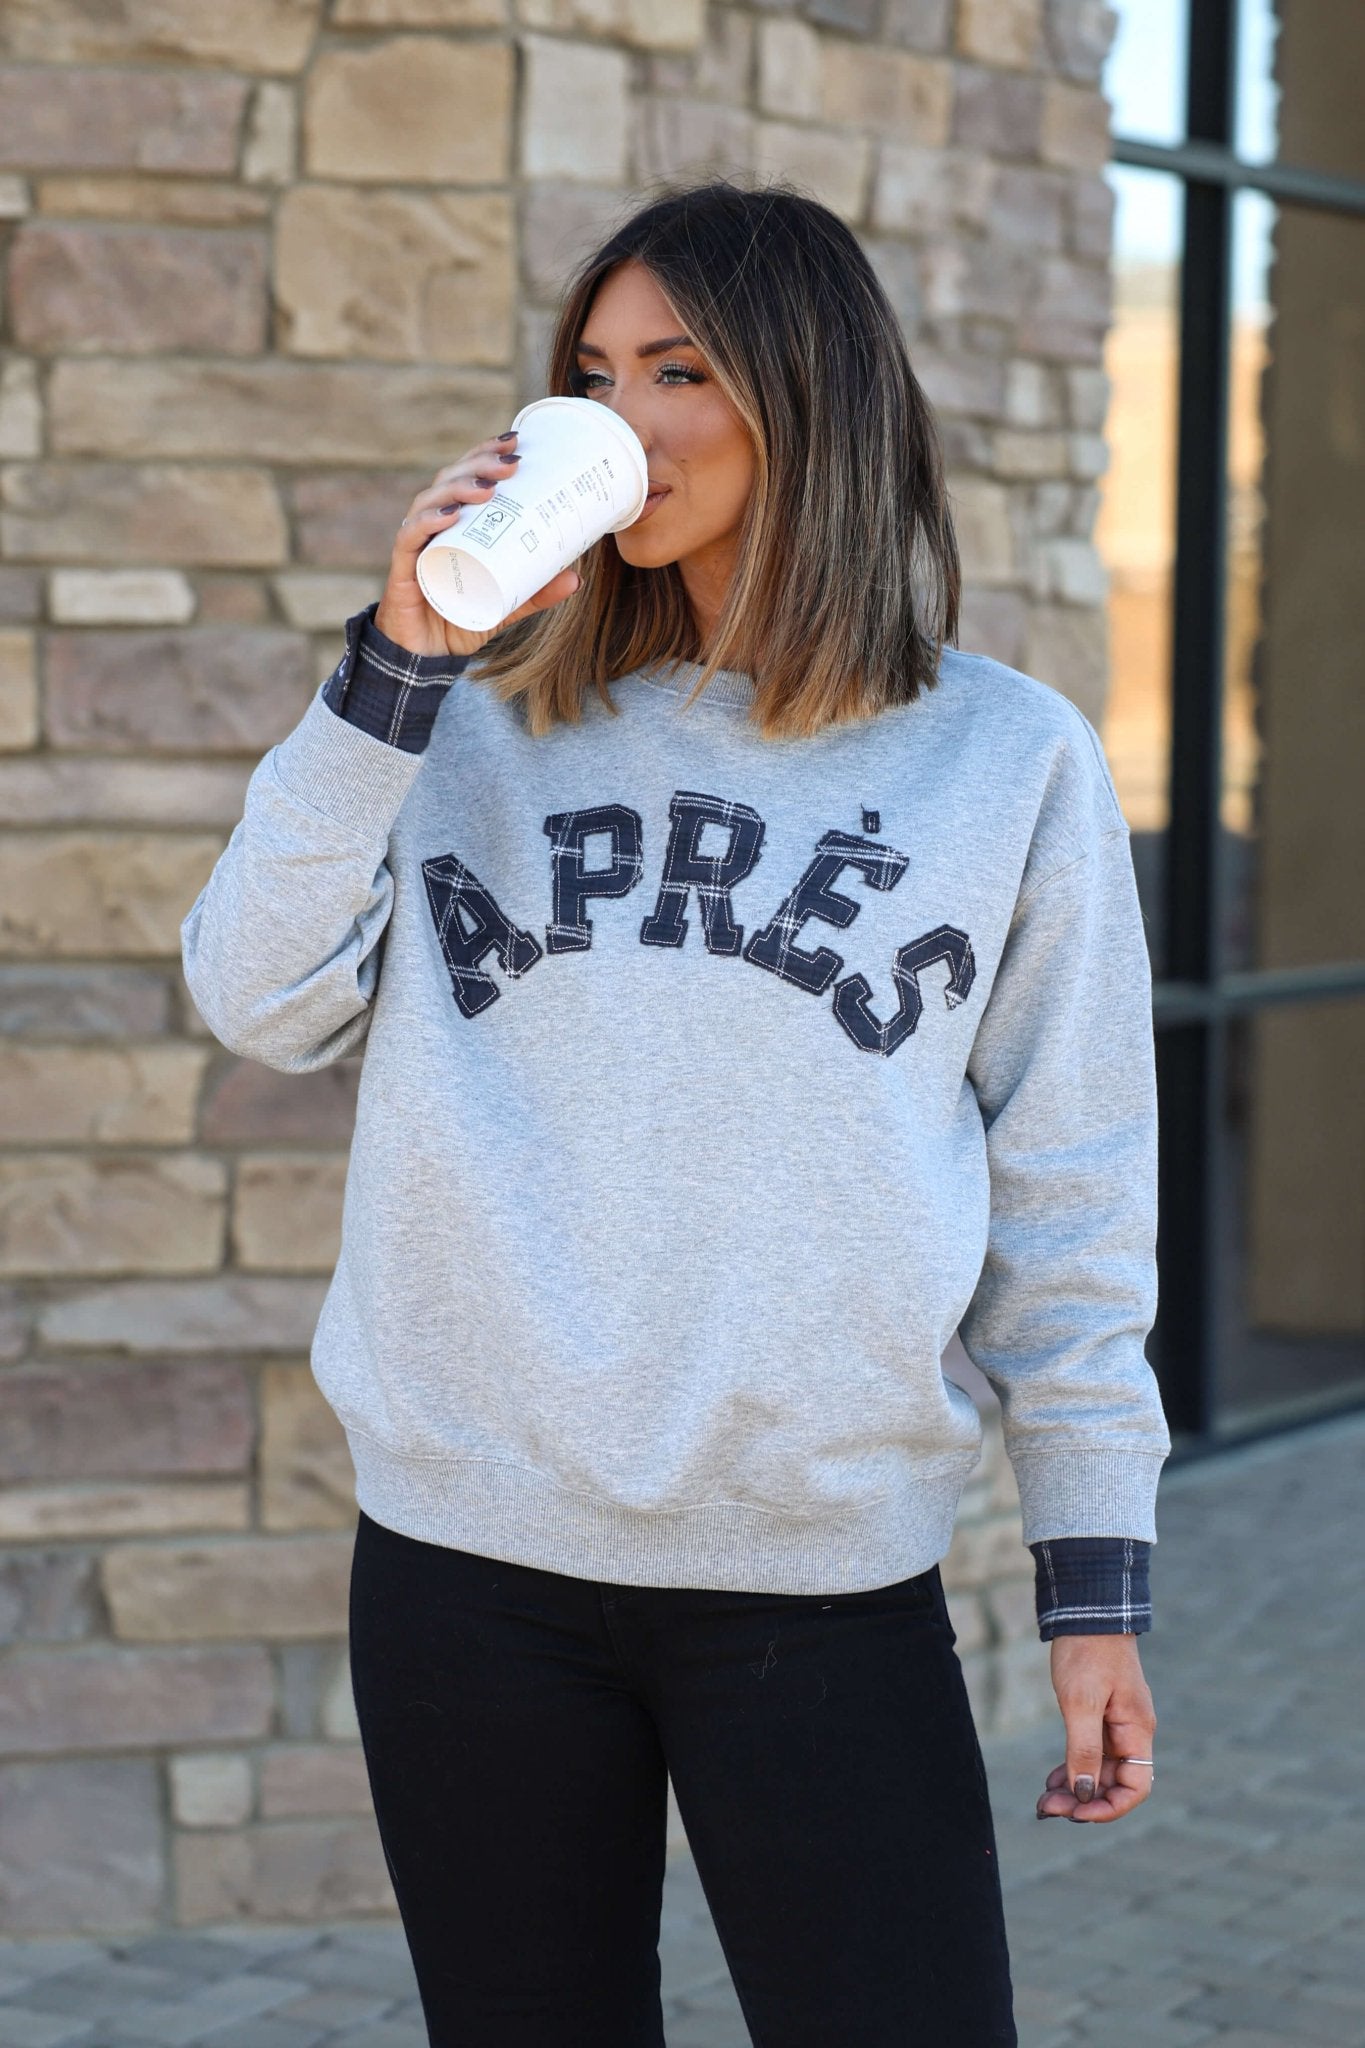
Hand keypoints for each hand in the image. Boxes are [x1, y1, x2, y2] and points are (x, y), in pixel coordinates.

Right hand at [374, 429, 580, 660]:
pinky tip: (450, 515)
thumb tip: (577, 578)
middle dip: (480, 464)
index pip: (467, 475)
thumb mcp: (505, 604)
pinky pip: (411, 538)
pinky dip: (428, 522)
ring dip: (459, 488)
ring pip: (431, 501)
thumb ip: (535, 592)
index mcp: (454, 523)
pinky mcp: (403, 569)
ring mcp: (416, 545)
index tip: (517, 443)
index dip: (486, 453)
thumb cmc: (458, 619)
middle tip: (511, 463)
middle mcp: (432, 525)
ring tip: (488, 488)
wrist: (423, 658)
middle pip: (451, 479)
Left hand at [1036, 1633, 1155, 1823]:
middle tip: (1046, 1807)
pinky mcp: (1100, 1716)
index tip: (1074, 1813)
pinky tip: (1053, 1778)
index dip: (1107, 1808)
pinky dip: (1073, 1769)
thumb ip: (1083, 1749)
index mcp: (1137, 1731)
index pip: (1135, 1788)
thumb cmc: (1086, 1652)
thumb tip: (1083, 1794)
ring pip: (1100, 1772)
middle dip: (1083, 1801)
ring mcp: (1116, 1726)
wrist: (1086, 1611)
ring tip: (1044, 1798)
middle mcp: (1132, 1733)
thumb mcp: (1080, 1702)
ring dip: (1075, 1789)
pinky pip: (1091, 1754)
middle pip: (1114, 1784)